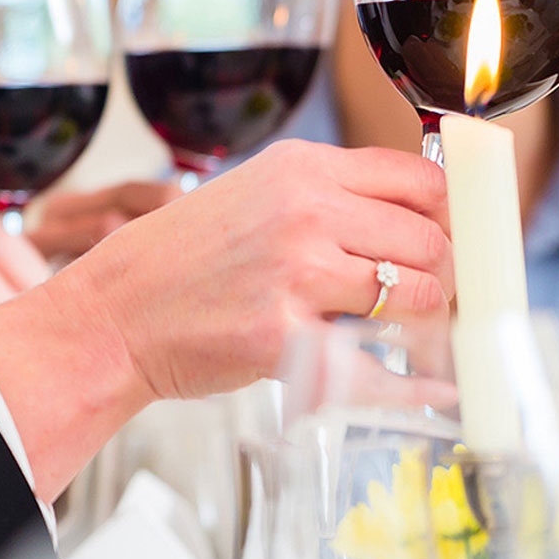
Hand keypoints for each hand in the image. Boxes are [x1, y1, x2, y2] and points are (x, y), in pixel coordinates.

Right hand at [0, 141, 451, 499]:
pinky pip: (378, 368)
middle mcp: (303, 211)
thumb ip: (321, 200)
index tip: (449, 241)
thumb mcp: (247, 198)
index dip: (448, 215)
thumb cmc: (173, 266)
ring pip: (418, 294)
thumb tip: (410, 224)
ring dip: (428, 323)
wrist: (109, 318)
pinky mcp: (284, 338)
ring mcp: (295, 273)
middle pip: (428, 239)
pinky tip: (432, 390)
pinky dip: (414, 386)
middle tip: (432, 299)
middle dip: (443, 275)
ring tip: (412, 336)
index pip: (417, 179)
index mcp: (297, 169)